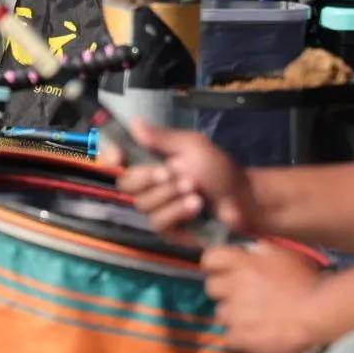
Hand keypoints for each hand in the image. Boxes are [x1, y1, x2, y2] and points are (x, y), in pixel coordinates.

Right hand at [111, 117, 259, 239]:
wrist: (242, 199)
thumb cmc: (219, 169)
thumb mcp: (193, 146)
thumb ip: (162, 137)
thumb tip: (133, 122)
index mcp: (151, 160)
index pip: (119, 158)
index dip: (111, 155)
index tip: (117, 156)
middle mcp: (149, 185)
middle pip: (126, 183)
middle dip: (149, 177)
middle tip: (171, 172)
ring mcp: (157, 208)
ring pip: (143, 204)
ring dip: (170, 195)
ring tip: (195, 190)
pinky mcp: (167, 230)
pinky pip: (158, 222)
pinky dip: (178, 211)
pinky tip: (196, 206)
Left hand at [201, 242, 330, 352]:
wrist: (317, 313)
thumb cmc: (306, 282)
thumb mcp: (285, 254)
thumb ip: (262, 250)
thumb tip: (249, 250)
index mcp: (244, 263)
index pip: (211, 257)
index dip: (213, 264)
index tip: (218, 269)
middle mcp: (235, 286)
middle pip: (211, 287)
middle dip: (223, 290)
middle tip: (240, 294)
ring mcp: (237, 313)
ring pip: (221, 313)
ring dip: (233, 314)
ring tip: (253, 316)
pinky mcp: (242, 337)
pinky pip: (230, 336)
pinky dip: (240, 336)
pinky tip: (256, 332)